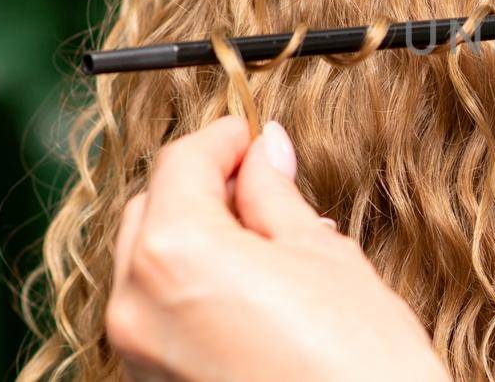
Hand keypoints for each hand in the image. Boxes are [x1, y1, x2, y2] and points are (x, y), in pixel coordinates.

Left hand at [105, 116, 448, 381]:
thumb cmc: (358, 363)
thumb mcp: (323, 255)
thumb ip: (275, 195)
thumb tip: (265, 151)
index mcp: (177, 254)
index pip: (180, 164)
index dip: (222, 139)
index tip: (251, 134)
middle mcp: (136, 304)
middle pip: (149, 209)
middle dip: (200, 187)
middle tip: (260, 180)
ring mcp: (137, 353)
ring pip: (146, 264)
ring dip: (191, 237)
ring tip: (262, 239)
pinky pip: (155, 314)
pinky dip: (187, 287)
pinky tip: (247, 288)